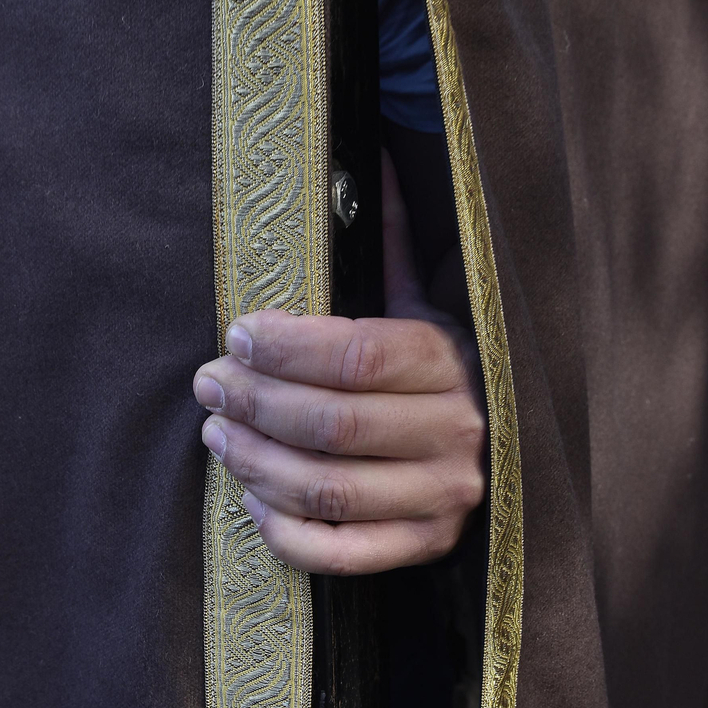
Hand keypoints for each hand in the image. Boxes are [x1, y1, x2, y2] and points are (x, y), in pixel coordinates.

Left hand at [192, 153, 486, 574]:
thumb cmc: (433, 364)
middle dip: (254, 402)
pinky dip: (283, 529)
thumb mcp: (420, 299)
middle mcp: (458, 433)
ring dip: (254, 462)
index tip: (238, 333)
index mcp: (452, 361)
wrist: (498, 441)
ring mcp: (444, 498)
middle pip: (332, 423)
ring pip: (326, 489)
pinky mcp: (424, 547)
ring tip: (216, 434)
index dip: (286, 347)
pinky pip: (339, 554)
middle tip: (209, 383)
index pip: (357, 355)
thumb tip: (368, 153)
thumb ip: (386, 241)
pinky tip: (251, 497)